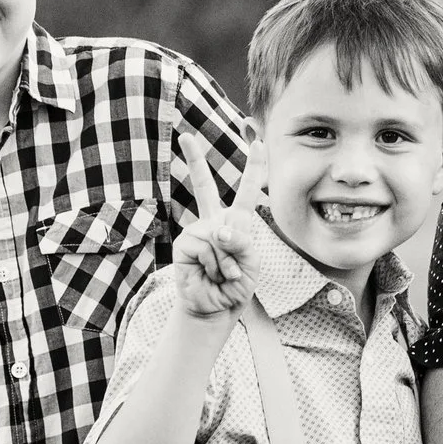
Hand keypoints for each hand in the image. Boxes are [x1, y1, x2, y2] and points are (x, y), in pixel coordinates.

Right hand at [175, 125, 255, 319]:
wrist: (215, 307)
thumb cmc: (235, 286)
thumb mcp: (250, 263)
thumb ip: (240, 242)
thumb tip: (217, 231)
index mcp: (237, 222)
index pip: (246, 190)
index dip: (254, 167)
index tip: (257, 142)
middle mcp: (214, 222)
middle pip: (204, 186)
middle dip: (194, 160)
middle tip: (185, 136)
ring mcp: (197, 231)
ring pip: (219, 234)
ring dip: (227, 260)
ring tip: (224, 273)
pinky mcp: (185, 243)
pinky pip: (206, 245)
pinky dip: (215, 263)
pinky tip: (210, 273)